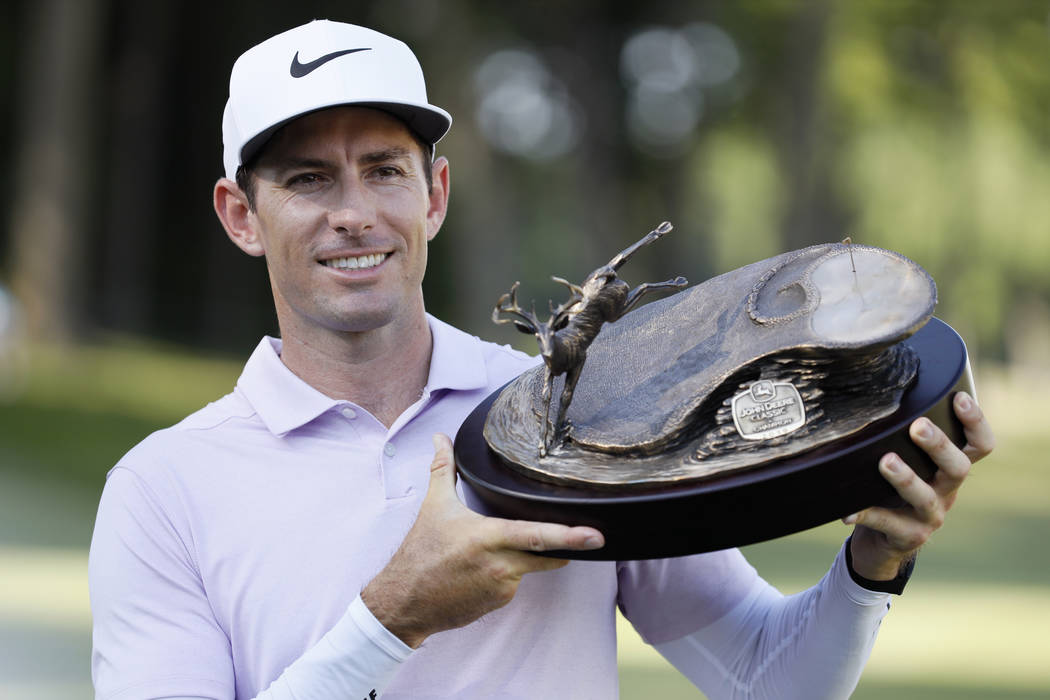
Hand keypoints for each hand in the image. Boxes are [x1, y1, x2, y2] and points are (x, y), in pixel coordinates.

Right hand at [361, 433, 603, 647]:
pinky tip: (483, 570)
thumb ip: (443, 468)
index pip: (538, 536)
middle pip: (550, 556)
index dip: (570, 536)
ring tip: (493, 551)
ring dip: (526, 557)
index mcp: (489, 536)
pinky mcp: (500, 602)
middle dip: (569, 547)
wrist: (404, 602)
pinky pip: (515, 583)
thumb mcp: (433, 506)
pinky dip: (508, 573)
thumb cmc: (420, 553)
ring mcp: (503, 587)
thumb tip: (441, 438)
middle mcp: (501, 564)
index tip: (595, 536)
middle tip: (591, 539)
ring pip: (531, 566)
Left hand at [844, 391, 994, 579]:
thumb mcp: (906, 464)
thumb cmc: (891, 490)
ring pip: (925, 497)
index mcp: (949, 470)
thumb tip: (874, 394)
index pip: (979, 446)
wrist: (882, 542)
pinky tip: (847, 511)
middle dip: (939, 445)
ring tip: (886, 462)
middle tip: (917, 427)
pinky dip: (865, 514)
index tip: (958, 397)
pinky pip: (886, 524)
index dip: (976, 422)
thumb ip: (900, 439)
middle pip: (959, 468)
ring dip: (906, 478)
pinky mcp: (907, 537)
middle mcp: (946, 492)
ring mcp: (929, 517)